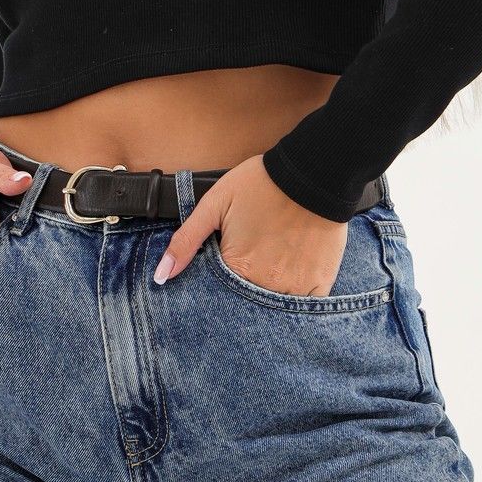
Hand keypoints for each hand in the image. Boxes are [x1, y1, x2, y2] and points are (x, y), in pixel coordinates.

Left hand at [152, 153, 347, 295]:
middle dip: (243, 293)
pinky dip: (296, 295)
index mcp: (238, 268)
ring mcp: (296, 287)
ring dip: (269, 294)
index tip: (229, 264)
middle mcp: (266, 285)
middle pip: (247, 305)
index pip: (219, 296)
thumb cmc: (260, 184)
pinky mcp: (320, 283)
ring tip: (272, 266)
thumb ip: (186, 241)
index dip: (219, 283)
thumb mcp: (214, 205)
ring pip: (275, 308)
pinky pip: (304, 306)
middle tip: (253, 261)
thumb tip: (161, 276)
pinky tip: (292, 273)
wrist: (312, 173)